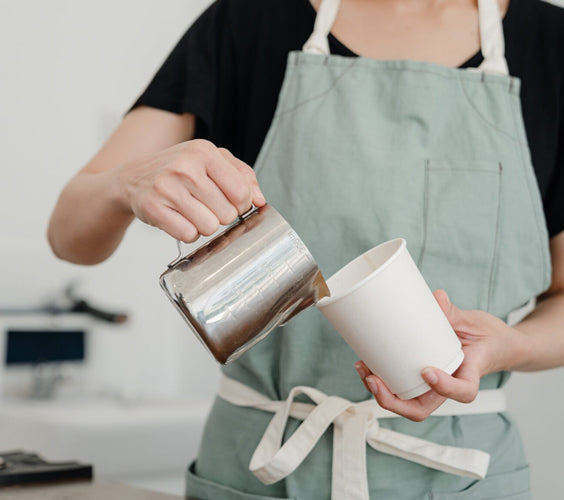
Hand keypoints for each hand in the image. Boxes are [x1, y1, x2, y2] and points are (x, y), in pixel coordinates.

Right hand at [115, 139, 265, 241]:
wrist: (133, 178)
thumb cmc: (179, 170)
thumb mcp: (212, 161)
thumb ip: (243, 176)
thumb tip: (260, 200)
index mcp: (205, 152)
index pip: (241, 192)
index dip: (241, 205)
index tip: (231, 202)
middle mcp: (186, 167)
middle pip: (227, 214)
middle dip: (220, 215)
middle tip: (205, 206)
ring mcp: (168, 188)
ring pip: (209, 227)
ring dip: (204, 225)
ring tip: (192, 211)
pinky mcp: (154, 208)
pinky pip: (188, 235)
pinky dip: (187, 232)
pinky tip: (179, 219)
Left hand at [354, 289, 528, 420]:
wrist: (493, 345)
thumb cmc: (487, 338)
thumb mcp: (474, 323)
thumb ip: (454, 313)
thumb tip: (437, 298)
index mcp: (470, 374)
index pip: (463, 392)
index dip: (445, 387)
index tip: (427, 371)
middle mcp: (448, 385)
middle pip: (421, 409)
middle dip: (394, 401)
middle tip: (373, 380)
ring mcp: (432, 384)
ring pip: (406, 401)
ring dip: (381, 392)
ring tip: (363, 369)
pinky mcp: (419, 376)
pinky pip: (400, 385)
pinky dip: (381, 380)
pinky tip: (366, 364)